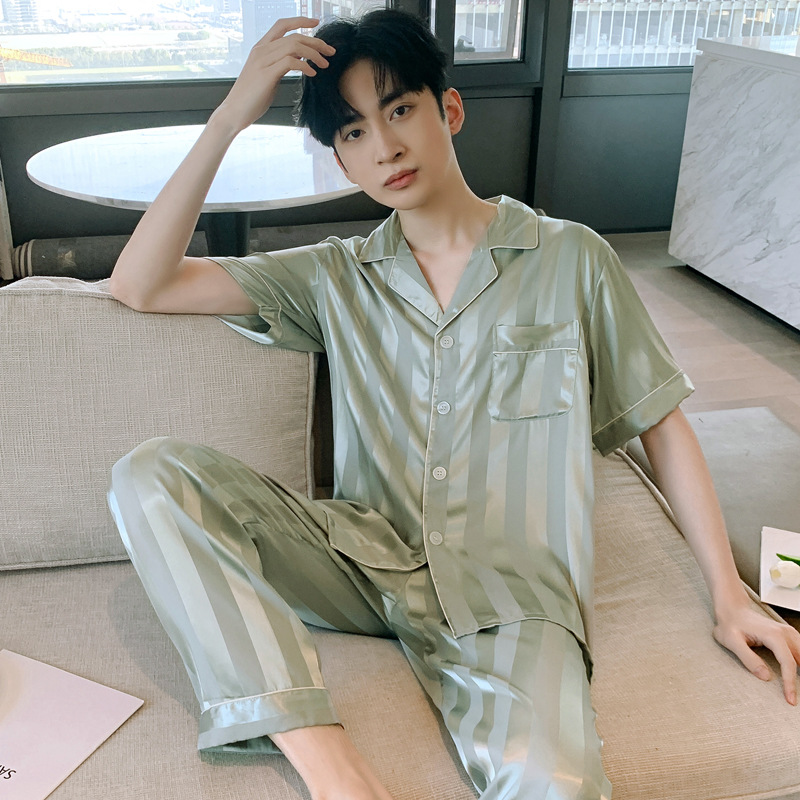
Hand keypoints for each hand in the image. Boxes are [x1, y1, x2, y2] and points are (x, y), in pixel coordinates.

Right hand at [212, 17, 335, 134]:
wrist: (234, 112)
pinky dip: (305, 66)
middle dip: (316, 42)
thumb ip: (280, 64)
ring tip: (324, 65)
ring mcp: (263, 61)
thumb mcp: (268, 74)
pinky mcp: (266, 74)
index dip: (300, 21)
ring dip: (314, 54)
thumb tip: (298, 58)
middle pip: (294, 36)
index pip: (282, 25)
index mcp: (261, 47)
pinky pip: (290, 62)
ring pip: (294, 46)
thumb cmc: (252, 97)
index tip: (317, 23)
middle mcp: (261, 50)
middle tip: (330, 52)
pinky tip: (312, 74)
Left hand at [712, 603, 799, 704]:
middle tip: (798, 696)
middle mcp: (784, 633)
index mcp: (773, 635)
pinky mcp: (787, 634)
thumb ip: (748, 659)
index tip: (790, 699)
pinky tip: (799, 672)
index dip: (790, 683)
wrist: (732, 609)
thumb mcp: (732, 642)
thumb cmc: (730, 624)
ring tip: (798, 687)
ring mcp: (787, 632)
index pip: (788, 663)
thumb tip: (765, 676)